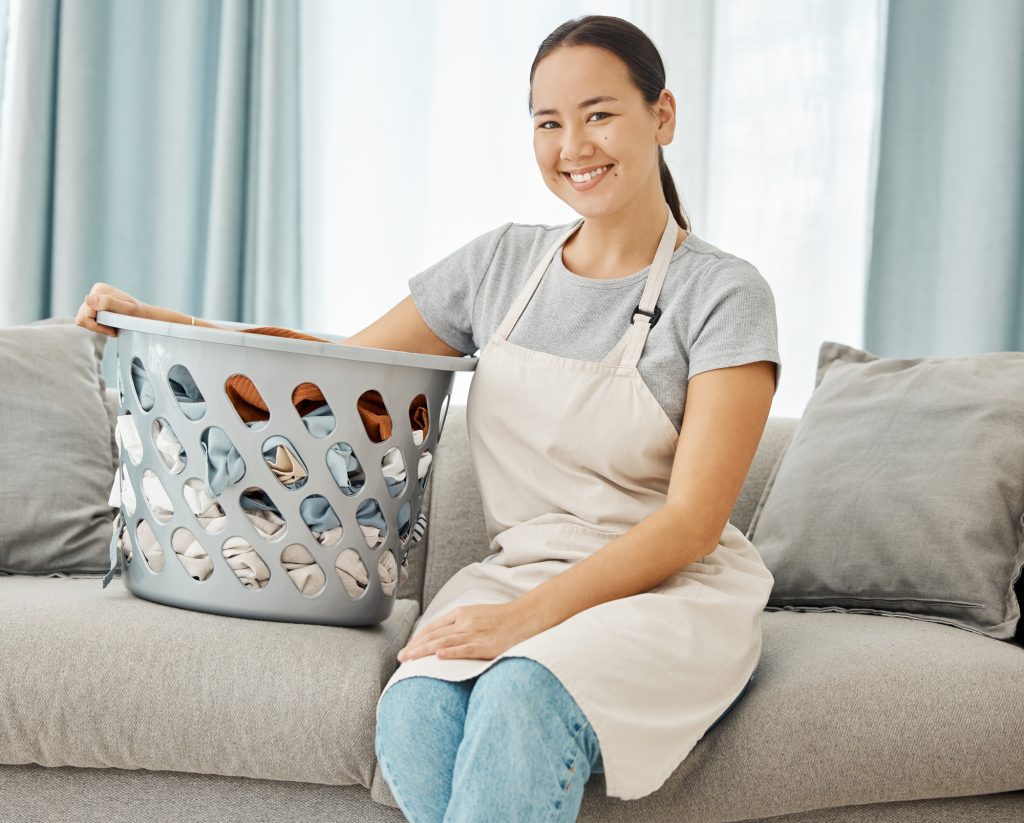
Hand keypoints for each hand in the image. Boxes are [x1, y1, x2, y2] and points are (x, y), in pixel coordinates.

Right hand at [75, 282, 148, 336]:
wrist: (145, 315)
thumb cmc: (139, 314)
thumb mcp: (127, 309)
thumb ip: (108, 303)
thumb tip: (88, 299)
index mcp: (100, 290)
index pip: (85, 315)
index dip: (98, 326)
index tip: (113, 329)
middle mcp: (95, 292)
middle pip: (82, 318)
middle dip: (97, 327)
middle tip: (113, 330)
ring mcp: (94, 299)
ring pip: (83, 320)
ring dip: (97, 327)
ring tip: (113, 327)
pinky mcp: (94, 306)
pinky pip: (87, 320)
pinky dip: (98, 326)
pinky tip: (110, 325)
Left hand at [397, 602, 540, 662]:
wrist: (526, 617)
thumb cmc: (503, 619)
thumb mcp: (477, 615)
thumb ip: (460, 624)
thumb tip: (443, 639)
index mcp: (461, 613)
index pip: (433, 626)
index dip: (417, 638)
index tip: (407, 648)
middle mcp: (464, 621)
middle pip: (434, 635)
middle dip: (415, 646)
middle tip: (400, 658)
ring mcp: (475, 633)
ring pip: (443, 642)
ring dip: (423, 651)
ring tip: (409, 660)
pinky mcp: (486, 645)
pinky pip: (464, 649)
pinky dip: (450, 652)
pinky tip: (437, 657)